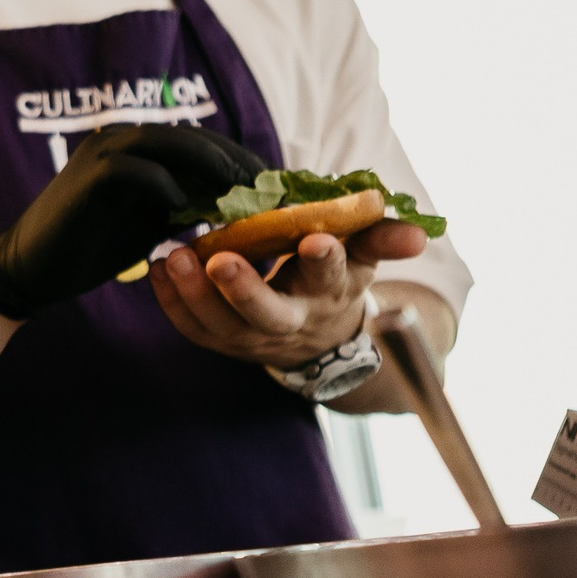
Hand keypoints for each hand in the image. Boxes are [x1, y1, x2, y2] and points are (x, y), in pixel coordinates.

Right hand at [0, 125, 265, 318]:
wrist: (32, 268)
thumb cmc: (93, 245)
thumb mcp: (151, 220)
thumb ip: (185, 204)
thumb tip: (240, 207)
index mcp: (134, 144)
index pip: (201, 140)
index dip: (241, 160)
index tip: (275, 187)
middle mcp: (118, 138)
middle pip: (194, 137)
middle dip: (237, 163)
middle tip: (271, 193)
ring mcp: (102, 153)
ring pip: (172, 146)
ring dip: (213, 170)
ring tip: (243, 201)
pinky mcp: (90, 178)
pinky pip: (141, 174)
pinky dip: (171, 191)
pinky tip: (192, 217)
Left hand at [150, 220, 428, 367]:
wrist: (318, 335)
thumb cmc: (336, 277)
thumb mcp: (364, 256)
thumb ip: (384, 238)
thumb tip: (420, 236)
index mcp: (331, 292)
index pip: (331, 275)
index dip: (325, 259)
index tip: (316, 238)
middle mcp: (293, 320)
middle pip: (268, 313)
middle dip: (245, 289)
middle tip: (219, 260)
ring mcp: (253, 336)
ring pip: (222, 325)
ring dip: (194, 294)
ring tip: (173, 258)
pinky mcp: (223, 341)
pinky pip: (193, 328)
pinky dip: (172, 303)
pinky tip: (157, 270)